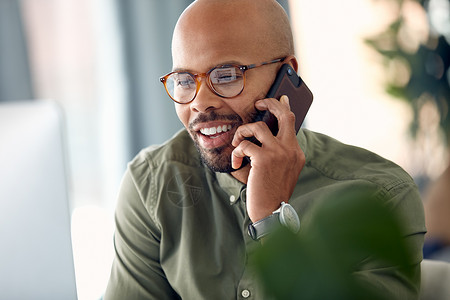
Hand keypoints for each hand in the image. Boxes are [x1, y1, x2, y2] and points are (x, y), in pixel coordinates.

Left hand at [231, 95, 304, 221]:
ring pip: (258, 127)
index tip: (278, 99)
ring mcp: (278, 153)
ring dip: (242, 132)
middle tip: (258, 104)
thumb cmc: (273, 192)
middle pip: (283, 115)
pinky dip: (237, 152)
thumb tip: (265, 135)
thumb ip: (279, 153)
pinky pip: (245, 145)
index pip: (291, 123)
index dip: (283, 108)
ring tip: (237, 142)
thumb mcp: (282, 170)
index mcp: (296, 152)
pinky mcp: (264, 159)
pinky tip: (237, 163)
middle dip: (270, 104)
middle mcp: (291, 149)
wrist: (272, 212)